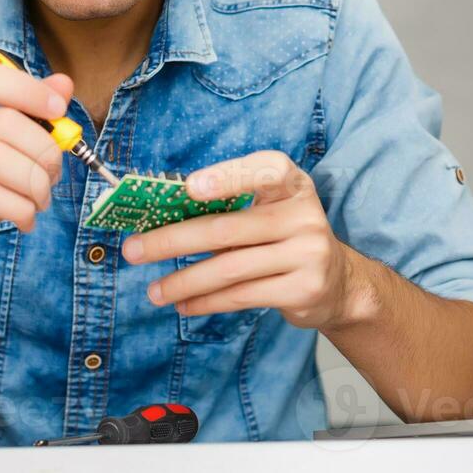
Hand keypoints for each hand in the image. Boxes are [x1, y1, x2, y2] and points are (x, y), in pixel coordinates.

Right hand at [0, 60, 72, 285]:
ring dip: (35, 183)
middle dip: (43, 150)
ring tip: (41, 199)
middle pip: (2, 121)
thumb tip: (63, 83)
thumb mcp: (9, 150)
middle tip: (55, 173)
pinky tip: (25, 218)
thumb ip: (33, 114)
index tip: (58, 109)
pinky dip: (20, 209)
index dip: (25, 89)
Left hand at [121, 150, 358, 329]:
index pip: (264, 169)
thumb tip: (162, 217)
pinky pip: (243, 296)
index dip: (227, 177)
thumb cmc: (285, 237)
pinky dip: (207, 301)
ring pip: (230, 268)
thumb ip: (229, 208)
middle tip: (134, 249)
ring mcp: (307, 253)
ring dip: (184, 281)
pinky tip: (184, 304)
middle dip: (172, 240)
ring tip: (154, 291)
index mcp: (292, 184)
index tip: (189, 187)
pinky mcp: (303, 289)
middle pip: (227, 228)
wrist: (338, 282)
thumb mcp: (269, 210)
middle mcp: (304, 215)